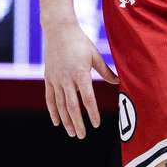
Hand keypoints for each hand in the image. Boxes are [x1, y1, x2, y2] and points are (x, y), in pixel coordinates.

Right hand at [43, 22, 118, 138]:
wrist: (59, 30)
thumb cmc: (80, 42)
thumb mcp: (95, 55)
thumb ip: (105, 71)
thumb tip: (118, 82)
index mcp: (80, 73)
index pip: (87, 98)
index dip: (92, 113)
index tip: (96, 124)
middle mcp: (67, 78)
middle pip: (72, 106)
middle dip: (77, 122)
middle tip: (82, 136)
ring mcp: (56, 79)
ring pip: (60, 105)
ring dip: (66, 120)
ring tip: (72, 133)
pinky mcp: (48, 78)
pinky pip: (50, 98)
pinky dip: (53, 111)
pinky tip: (57, 122)